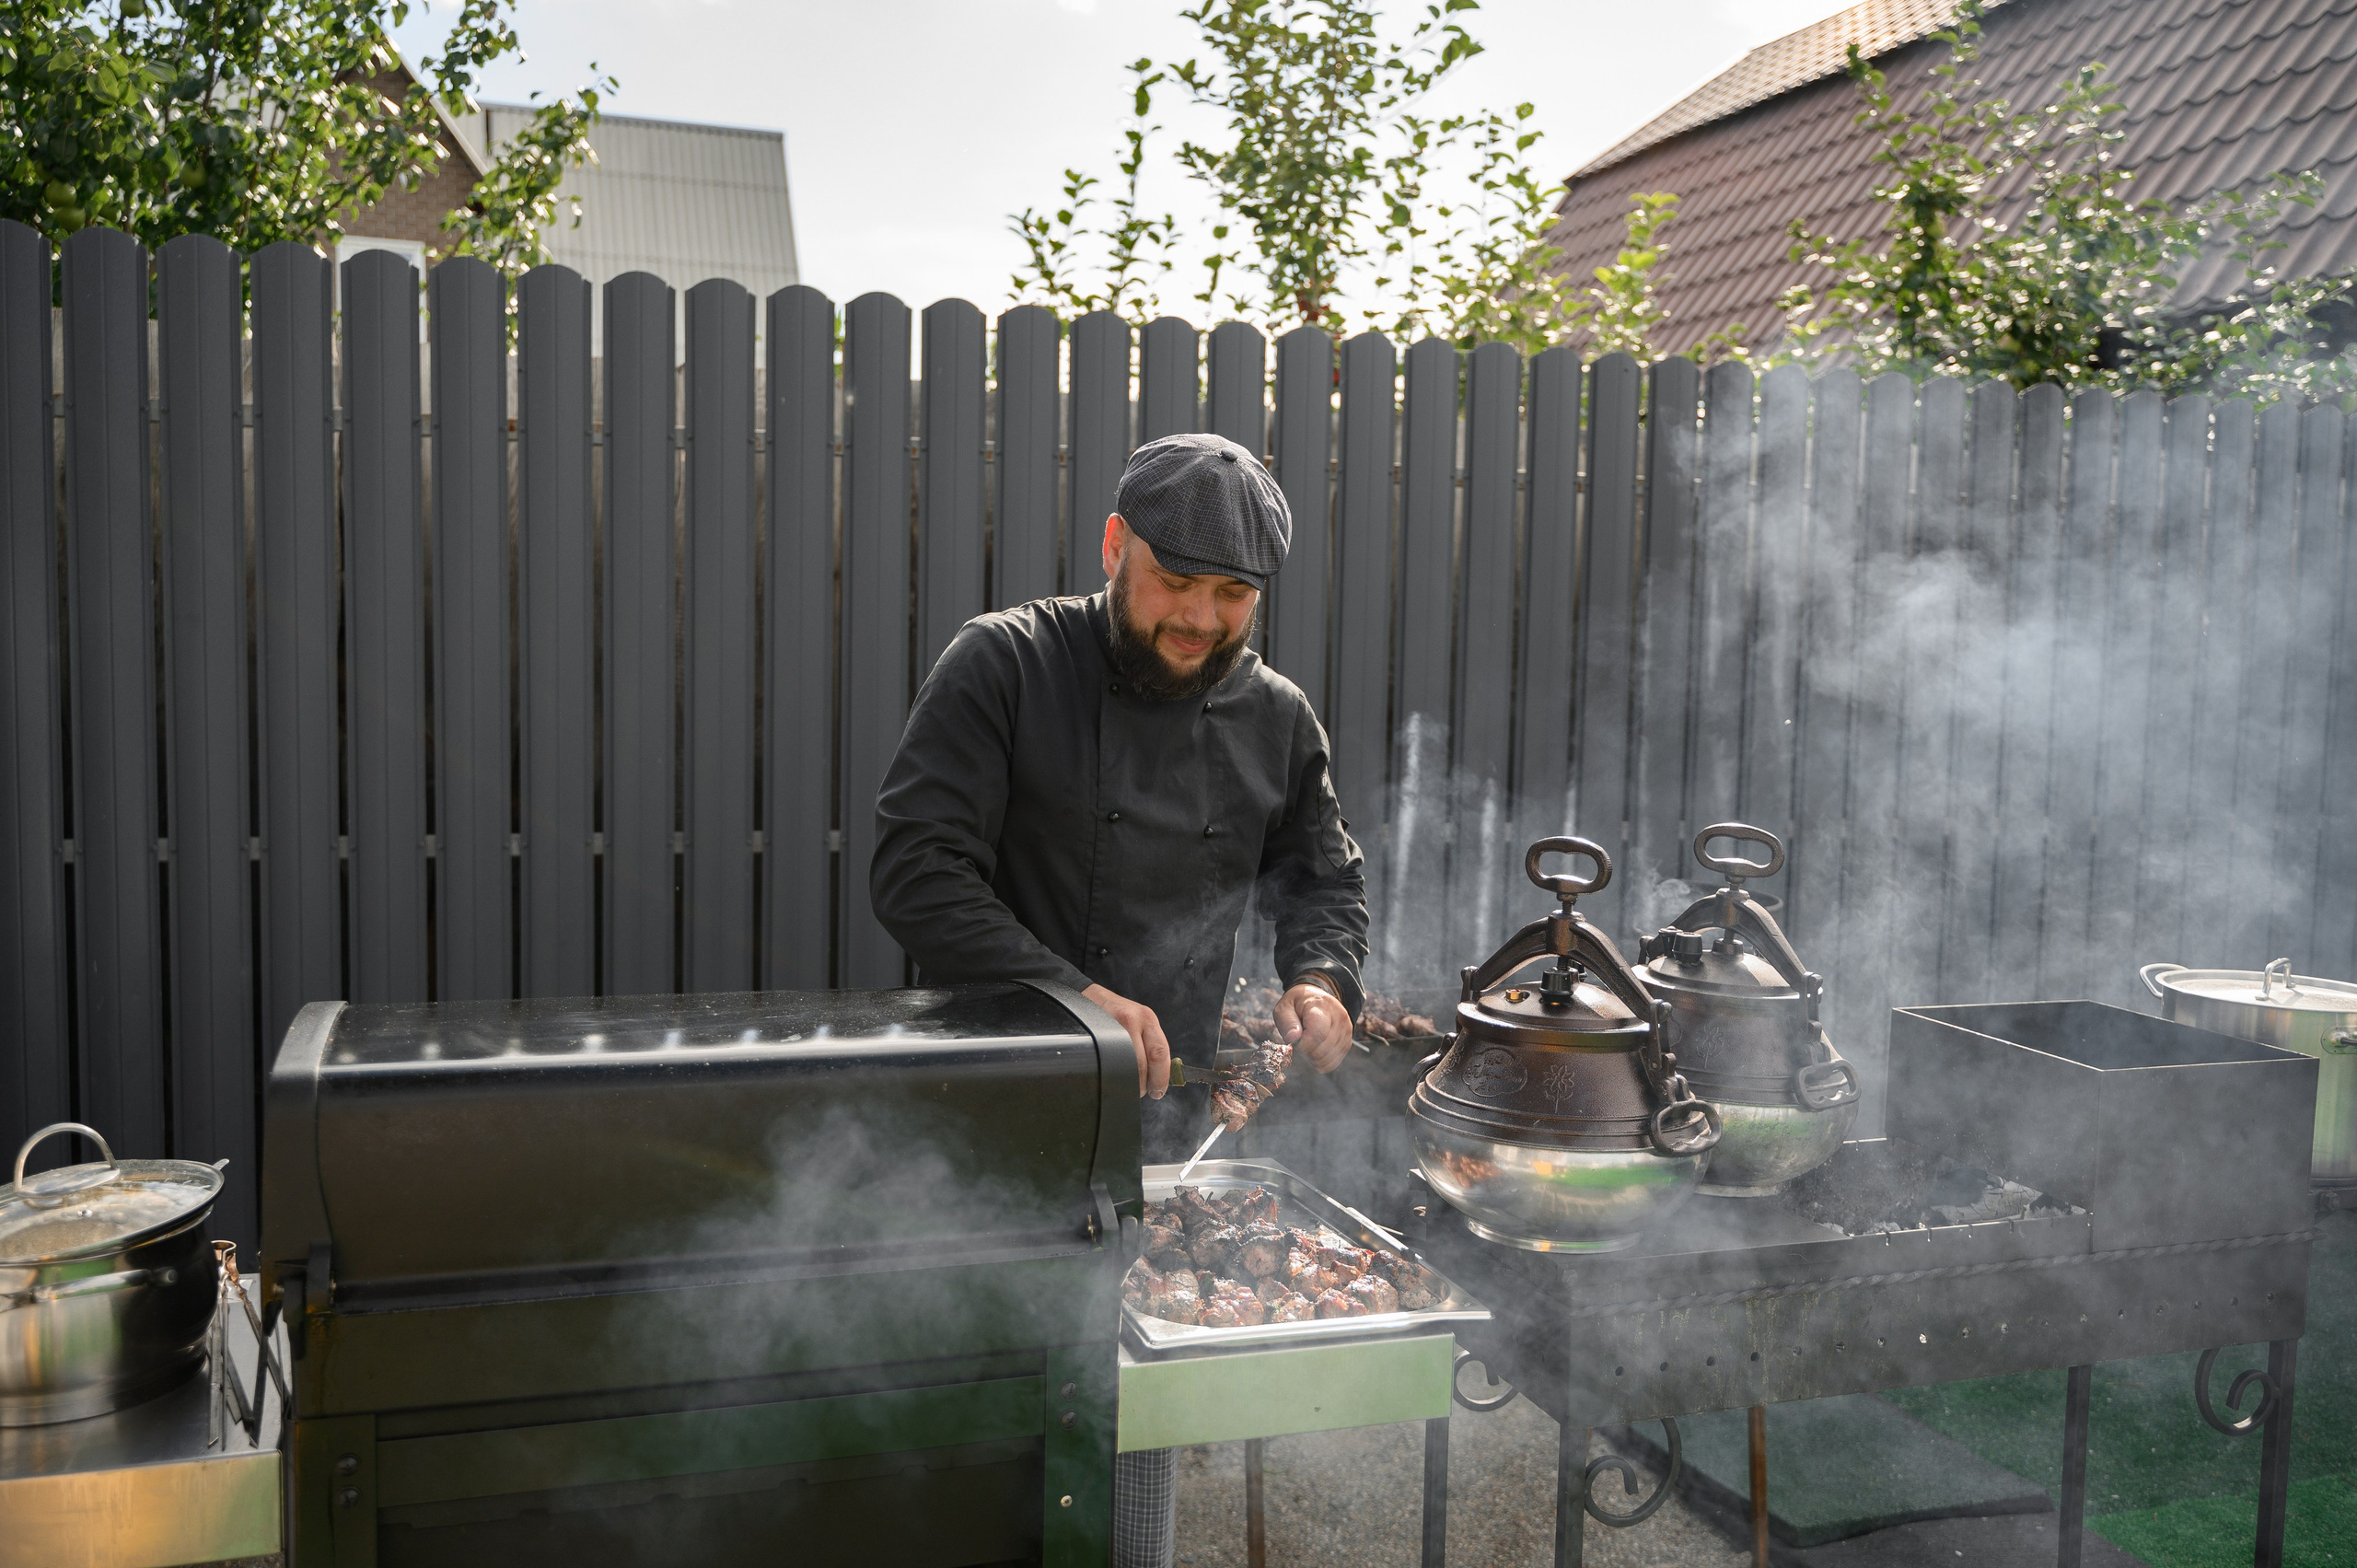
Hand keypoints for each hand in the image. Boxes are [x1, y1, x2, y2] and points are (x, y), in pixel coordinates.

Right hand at [1083, 983, 1171, 1098]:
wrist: (1088, 996)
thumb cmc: (1115, 1013)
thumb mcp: (1137, 1020)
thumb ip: (1149, 1043)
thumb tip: (1158, 1076)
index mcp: (1148, 1018)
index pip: (1160, 1053)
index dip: (1161, 1078)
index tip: (1158, 1091)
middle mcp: (1132, 1019)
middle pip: (1142, 1063)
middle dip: (1143, 1085)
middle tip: (1141, 1092)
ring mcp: (1112, 1024)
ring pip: (1125, 1065)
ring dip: (1128, 1082)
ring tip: (1125, 1085)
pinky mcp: (1095, 1031)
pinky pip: (1107, 1059)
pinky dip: (1112, 1073)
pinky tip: (1111, 1074)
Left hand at [1276, 980, 1352, 1072]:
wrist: (1315, 1000)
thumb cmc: (1297, 1006)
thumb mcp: (1284, 1008)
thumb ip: (1287, 1022)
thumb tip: (1292, 1038)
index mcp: (1321, 1006)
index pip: (1317, 1034)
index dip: (1303, 1045)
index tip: (1295, 1042)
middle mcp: (1339, 1017)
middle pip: (1323, 1049)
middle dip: (1306, 1052)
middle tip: (1300, 1042)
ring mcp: (1346, 1030)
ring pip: (1328, 1058)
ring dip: (1313, 1058)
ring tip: (1308, 1044)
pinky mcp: (1348, 1041)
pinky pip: (1334, 1062)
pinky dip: (1322, 1062)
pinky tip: (1315, 1052)